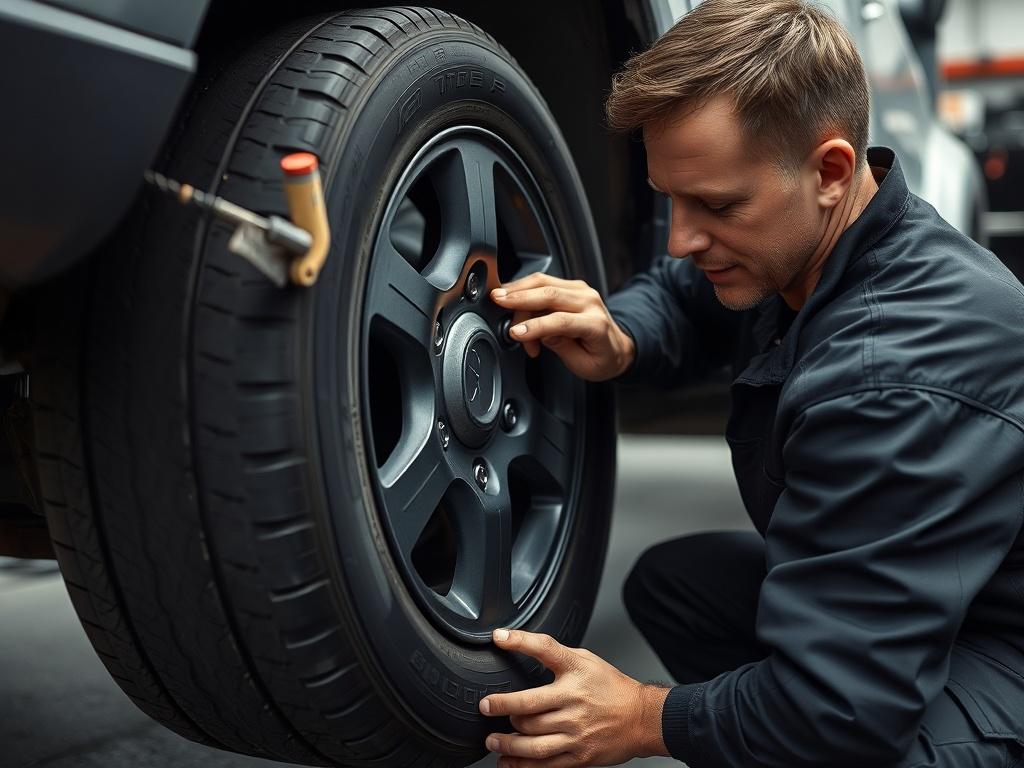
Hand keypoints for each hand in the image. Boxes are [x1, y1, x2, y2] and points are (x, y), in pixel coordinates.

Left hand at [479, 629, 669, 766]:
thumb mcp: (586, 661)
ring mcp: (576, 732)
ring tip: (492, 740)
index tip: (498, 638)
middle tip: (486, 707)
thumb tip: (521, 645)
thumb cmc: (612, 687)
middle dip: (501, 707)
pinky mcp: (579, 756)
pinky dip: (522, 765)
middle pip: (528, 707)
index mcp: (576, 673)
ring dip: (507, 742)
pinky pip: (545, 764)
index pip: (545, 649)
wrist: (642, 718)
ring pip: (532, 741)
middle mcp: (574, 702)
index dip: (519, 641)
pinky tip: (508, 760)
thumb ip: (556, 655)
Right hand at [490, 273, 634, 381]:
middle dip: (520, 297)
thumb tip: (540, 333)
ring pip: (544, 282)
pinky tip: (512, 296)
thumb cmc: (601, 359)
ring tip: (499, 299)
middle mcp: (589, 302)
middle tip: (498, 302)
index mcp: (596, 325)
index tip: (515, 332)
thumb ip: (562, 347)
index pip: (561, 321)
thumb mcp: (583, 365)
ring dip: (518, 289)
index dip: (535, 326)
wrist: (617, 347)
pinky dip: (525, 288)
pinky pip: (545, 281)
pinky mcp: (572, 286)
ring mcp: (581, 290)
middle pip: (550, 294)